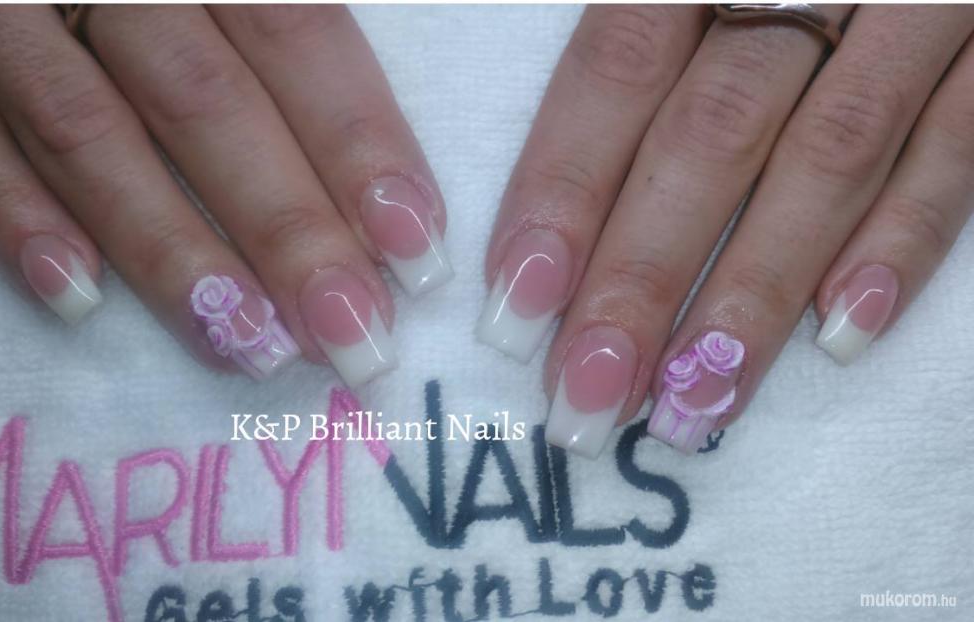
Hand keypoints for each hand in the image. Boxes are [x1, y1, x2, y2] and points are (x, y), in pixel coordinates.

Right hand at [0, 5, 451, 385]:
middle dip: (287, 229)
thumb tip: (390, 159)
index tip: (419, 252)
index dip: (360, 145)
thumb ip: (296, 14)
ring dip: (173, 252)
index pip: (299, 34)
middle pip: (205, 104)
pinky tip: (77, 299)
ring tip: (252, 347)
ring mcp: (1, 7)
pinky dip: (13, 216)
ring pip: (87, 134)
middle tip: (354, 337)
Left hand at [477, 5, 973, 455]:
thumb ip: (624, 18)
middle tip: (584, 400)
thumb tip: (536, 169)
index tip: (513, 309)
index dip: (561, 191)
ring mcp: (919, 6)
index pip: (616, 70)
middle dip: (642, 278)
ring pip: (828, 161)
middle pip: (710, 138)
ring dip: (754, 297)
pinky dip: (904, 243)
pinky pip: (957, 149)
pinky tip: (839, 337)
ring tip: (693, 409)